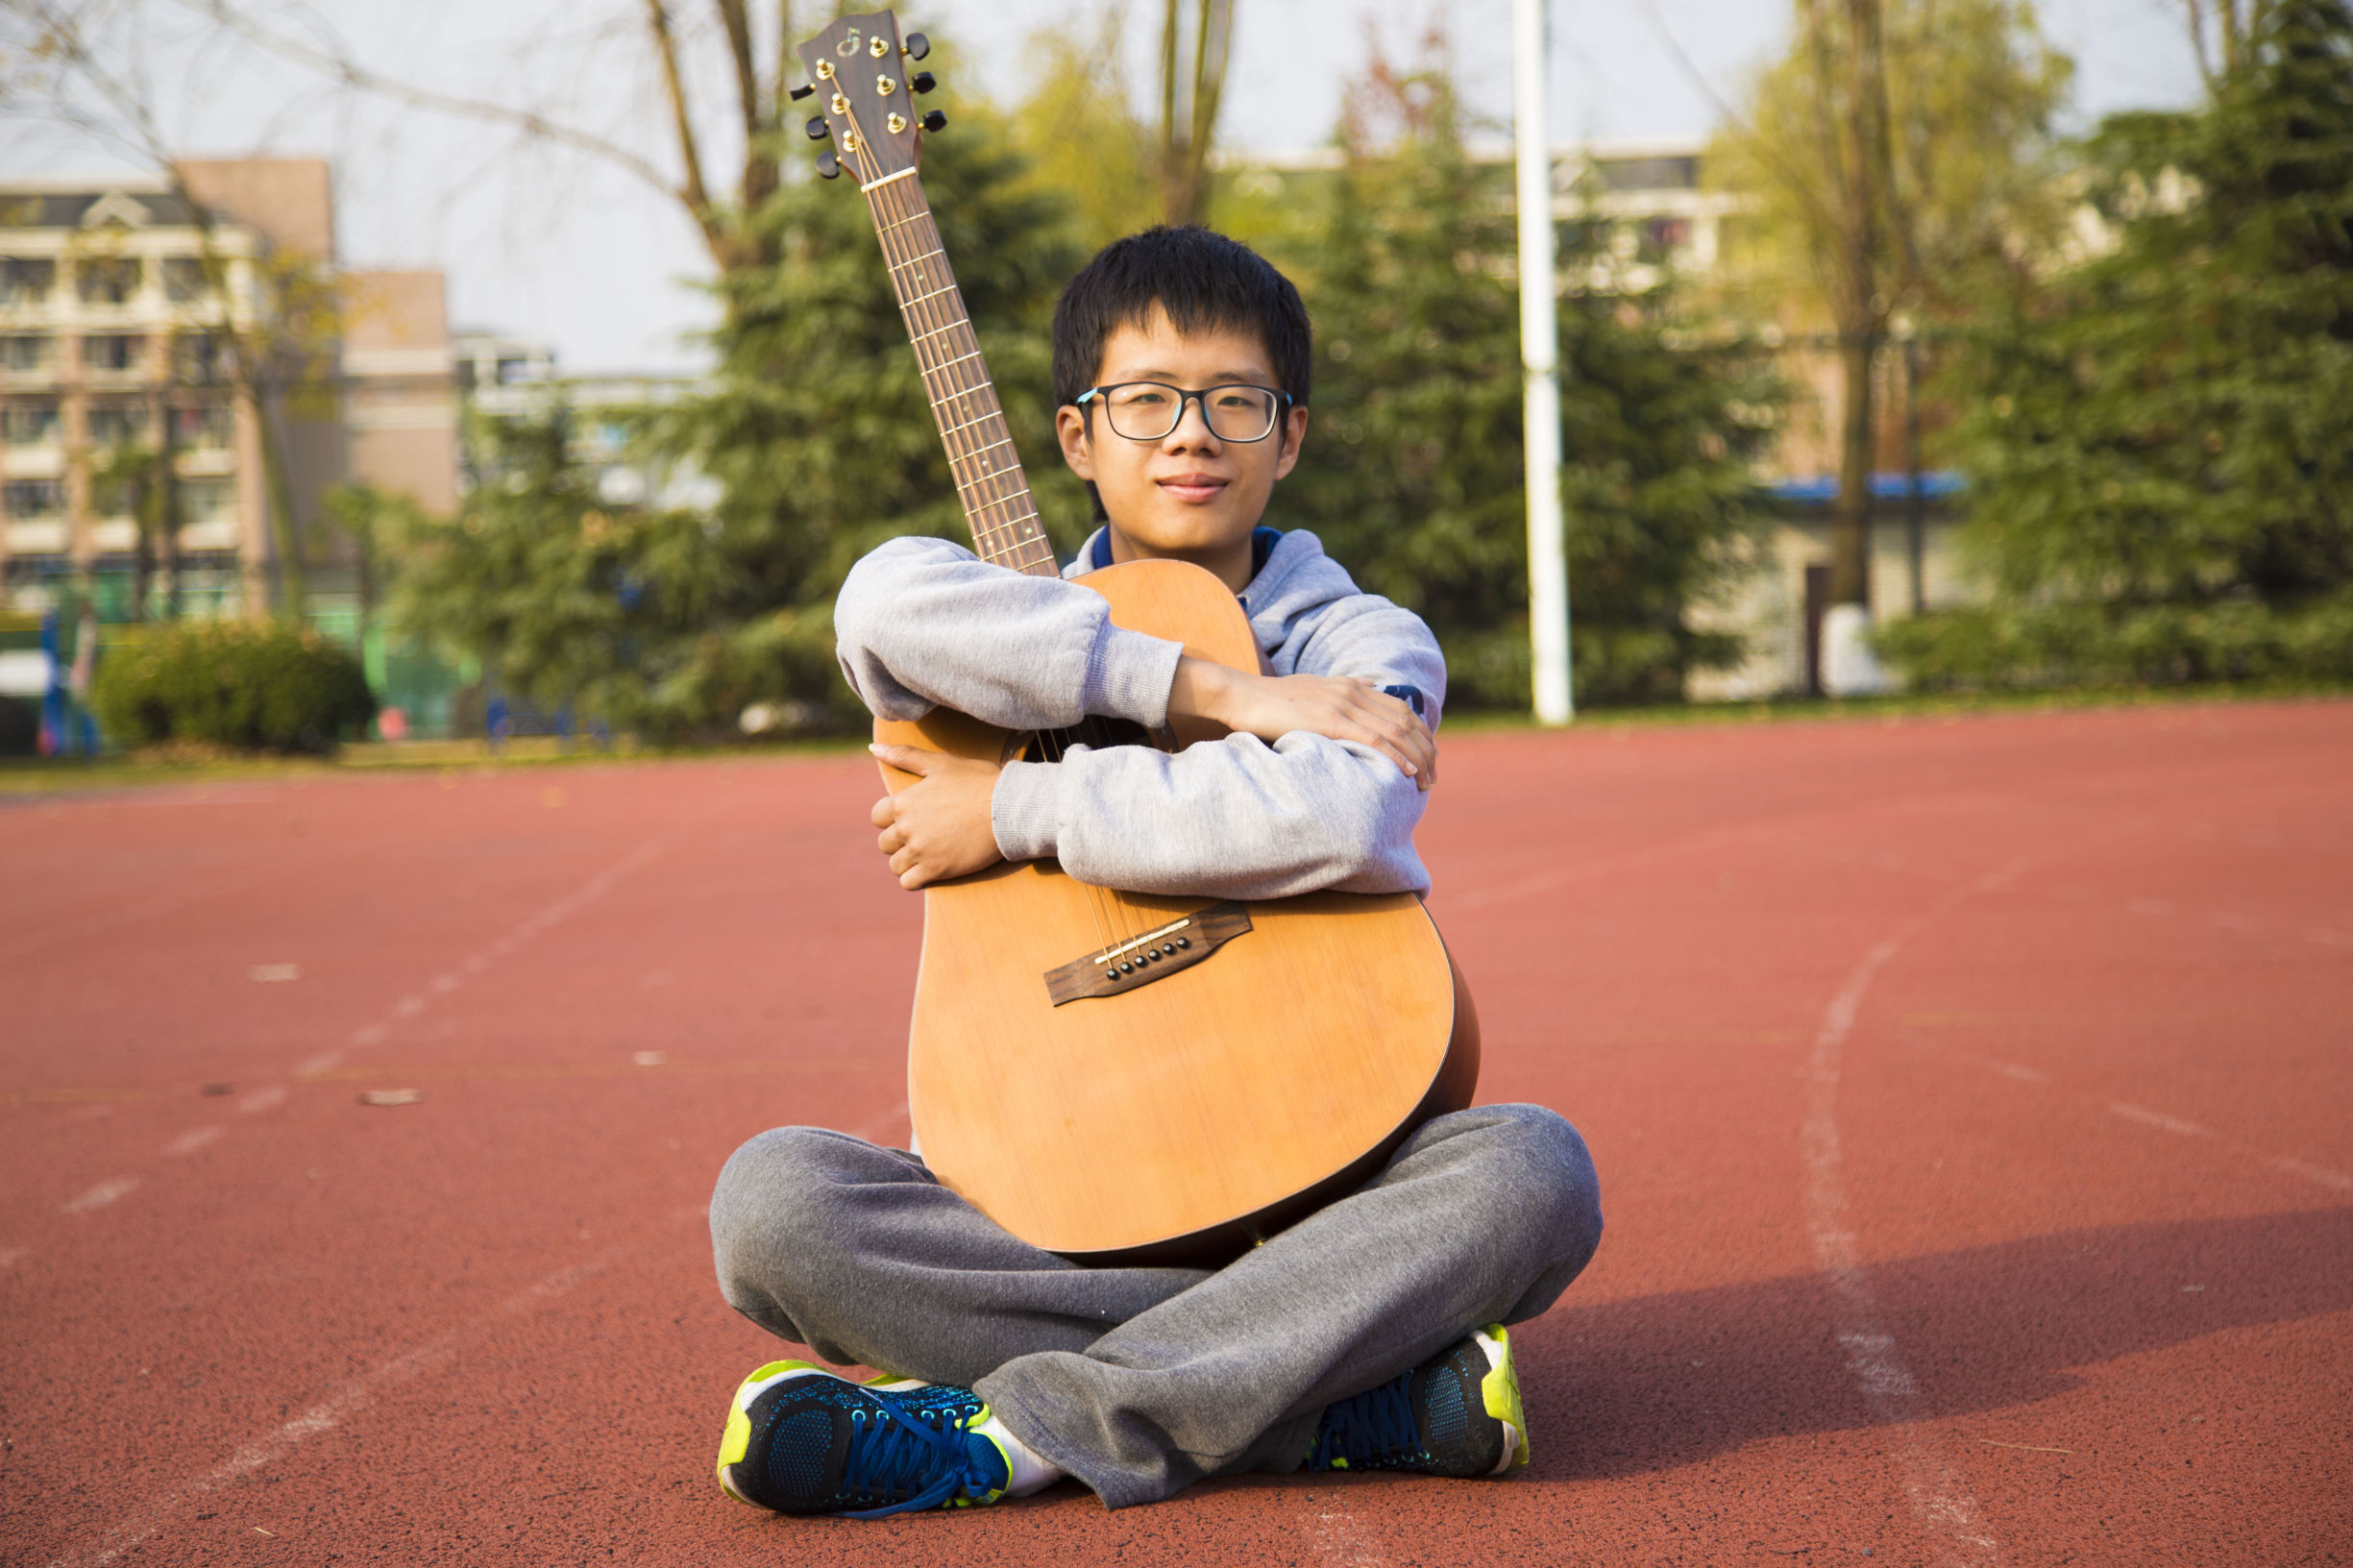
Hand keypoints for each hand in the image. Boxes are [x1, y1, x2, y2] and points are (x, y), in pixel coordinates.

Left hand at [869, 744, 1004, 889]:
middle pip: (885, 843)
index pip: (877, 817)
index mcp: (903, 802)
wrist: (1008, 808)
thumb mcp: (940, 763)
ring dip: (907, 862)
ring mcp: (919, 851)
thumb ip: (904, 755)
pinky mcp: (936, 870)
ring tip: (928, 854)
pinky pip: (908, 883)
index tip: (912, 818)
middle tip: (924, 837)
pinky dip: (916, 879)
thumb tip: (873, 747)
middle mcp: (905, 829)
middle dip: (900, 841)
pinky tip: (932, 869)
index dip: (892, 818)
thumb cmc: (977, 782)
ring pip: (895, 866)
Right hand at [1167, 658, 1435, 789]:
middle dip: (1425, 750)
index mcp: (1352, 685)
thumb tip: (1368, 687)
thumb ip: (1343, 690)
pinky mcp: (1329, 720)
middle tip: (1434, 777)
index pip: (1402, 709)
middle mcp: (1353, 691)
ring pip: (1394, 732)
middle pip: (1405, 721)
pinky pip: (1372, 739)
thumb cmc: (1271, 700)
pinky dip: (1394, 756)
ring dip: (1416, 759)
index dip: (1421, 734)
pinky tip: (1406, 772)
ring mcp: (1342, 705)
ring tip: (1426, 782)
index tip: (1429, 757)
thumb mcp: (1313, 689)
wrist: (1241, 695)